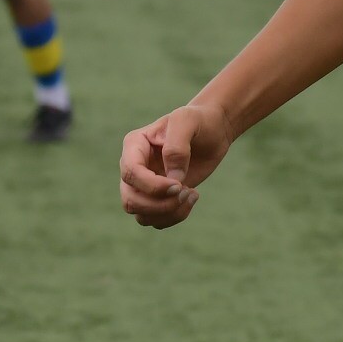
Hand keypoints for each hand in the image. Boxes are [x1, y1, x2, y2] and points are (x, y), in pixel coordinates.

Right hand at [120, 102, 235, 228]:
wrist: (213, 131)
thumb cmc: (198, 121)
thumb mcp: (187, 121)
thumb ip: (177, 146)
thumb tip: (173, 179)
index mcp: (134, 145)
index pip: (130, 173)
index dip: (152, 185)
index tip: (179, 184)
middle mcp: (134, 167)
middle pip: (130, 200)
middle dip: (159, 204)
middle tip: (186, 191)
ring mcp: (144, 185)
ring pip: (141, 215)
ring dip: (168, 213)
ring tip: (192, 195)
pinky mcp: (158, 198)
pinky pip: (156, 220)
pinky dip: (175, 216)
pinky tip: (193, 197)